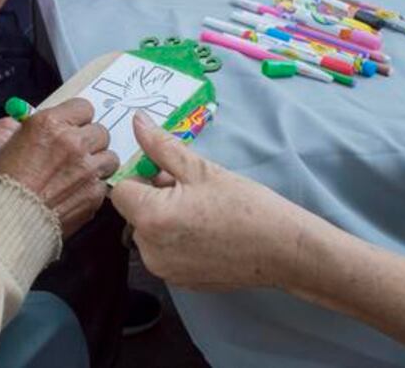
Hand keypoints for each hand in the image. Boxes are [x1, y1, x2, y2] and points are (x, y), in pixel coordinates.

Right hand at [0, 99, 119, 236]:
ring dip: (97, 163)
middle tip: (77, 152)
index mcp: (50, 123)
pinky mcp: (94, 193)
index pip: (84, 107)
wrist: (6, 218)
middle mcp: (72, 142)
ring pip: (109, 157)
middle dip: (90, 141)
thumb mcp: (15, 141)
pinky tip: (75, 192)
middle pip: (100, 131)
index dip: (78, 118)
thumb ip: (43, 130)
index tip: (75, 126)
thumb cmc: (4, 182)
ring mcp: (87, 168)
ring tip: (79, 174)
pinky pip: (104, 183)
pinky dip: (93, 187)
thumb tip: (59, 127)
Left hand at [110, 112, 317, 289]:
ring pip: (147, 232)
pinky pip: (163, 252)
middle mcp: (150, 249)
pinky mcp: (178, 281)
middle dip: (154, 196)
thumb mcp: (201, 169)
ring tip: (200, 210)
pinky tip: (204, 231)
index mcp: (151, 218)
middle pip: (133, 212)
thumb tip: (137, 122)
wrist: (284, 250)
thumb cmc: (246, 206)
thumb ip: (161, 146)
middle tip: (190, 189)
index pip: (121, 191)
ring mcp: (164, 269)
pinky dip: (175, 239)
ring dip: (163, 218)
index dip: (142, 177)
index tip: (167, 173)